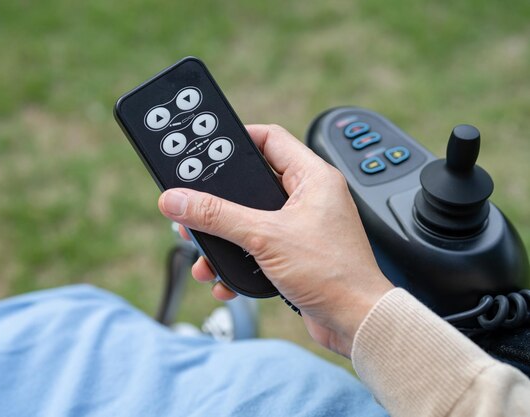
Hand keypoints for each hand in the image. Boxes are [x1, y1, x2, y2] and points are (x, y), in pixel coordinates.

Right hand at [158, 124, 393, 356]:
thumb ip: (218, 216)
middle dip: (219, 201)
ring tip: (204, 252)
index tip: (206, 149)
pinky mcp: (294, 254)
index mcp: (312, 177)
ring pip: (249, 220)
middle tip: (193, 204)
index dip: (236, 139)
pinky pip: (256, 248)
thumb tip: (179, 200)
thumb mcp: (265, 237)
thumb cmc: (334, 274)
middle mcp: (308, 197)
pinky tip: (224, 279)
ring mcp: (301, 226)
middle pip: (251, 184)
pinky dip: (237, 262)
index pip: (269, 138)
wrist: (355, 321)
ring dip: (223, 237)